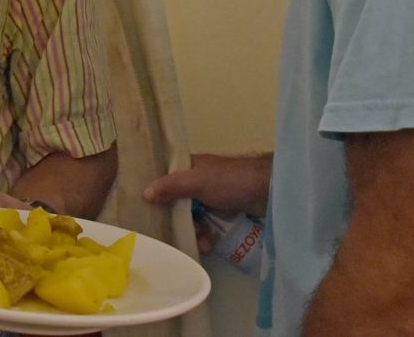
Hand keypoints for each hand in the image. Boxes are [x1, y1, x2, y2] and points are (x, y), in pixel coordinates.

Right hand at [143, 153, 271, 252]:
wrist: (269, 191)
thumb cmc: (231, 181)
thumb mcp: (198, 182)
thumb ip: (172, 186)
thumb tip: (144, 193)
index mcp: (189, 168)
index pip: (165, 181)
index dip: (157, 197)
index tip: (148, 214)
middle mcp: (197, 182)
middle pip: (178, 204)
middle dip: (178, 222)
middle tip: (178, 235)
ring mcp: (212, 198)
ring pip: (193, 217)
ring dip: (194, 232)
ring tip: (201, 243)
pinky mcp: (224, 212)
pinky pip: (208, 225)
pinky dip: (207, 235)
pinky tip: (209, 244)